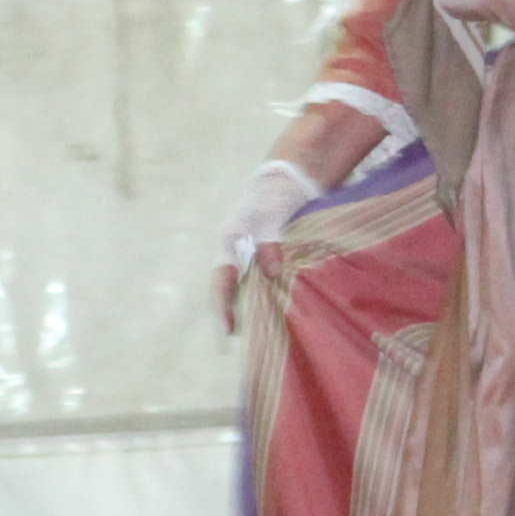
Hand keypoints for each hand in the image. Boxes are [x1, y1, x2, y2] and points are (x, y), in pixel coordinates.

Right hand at [216, 160, 317, 334]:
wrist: (292, 176)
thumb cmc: (276, 193)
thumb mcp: (272, 215)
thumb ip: (270, 242)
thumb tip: (271, 272)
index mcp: (230, 241)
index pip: (222, 280)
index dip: (223, 305)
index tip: (228, 332)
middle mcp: (237, 250)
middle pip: (230, 286)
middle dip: (233, 311)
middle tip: (238, 340)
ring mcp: (253, 252)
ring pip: (248, 283)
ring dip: (252, 304)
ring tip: (261, 330)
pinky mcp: (270, 252)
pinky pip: (265, 278)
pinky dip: (270, 293)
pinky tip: (282, 307)